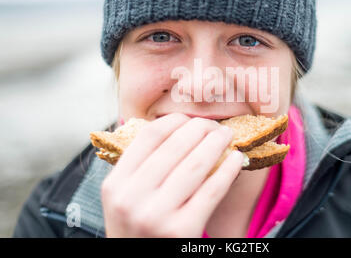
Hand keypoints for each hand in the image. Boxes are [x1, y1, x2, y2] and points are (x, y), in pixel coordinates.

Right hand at [101, 113, 243, 236]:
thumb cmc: (137, 230)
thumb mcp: (124, 199)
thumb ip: (140, 169)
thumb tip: (177, 131)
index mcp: (115, 184)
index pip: (149, 136)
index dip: (174, 121)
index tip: (189, 119)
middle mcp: (132, 198)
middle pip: (175, 146)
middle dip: (201, 129)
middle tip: (215, 126)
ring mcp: (156, 215)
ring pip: (196, 164)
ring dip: (217, 143)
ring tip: (226, 136)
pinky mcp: (182, 230)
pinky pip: (212, 190)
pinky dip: (228, 170)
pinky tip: (235, 159)